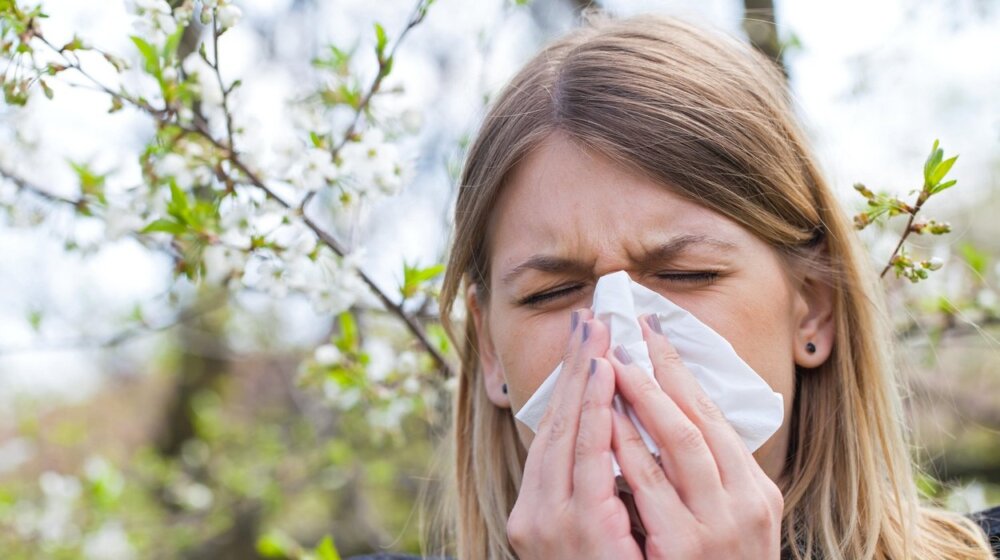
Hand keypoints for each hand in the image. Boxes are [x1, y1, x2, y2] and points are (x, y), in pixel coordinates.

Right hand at [507, 309, 642, 559]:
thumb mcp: (599, 530)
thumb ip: (600, 489)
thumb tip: (621, 439)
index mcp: (540, 510)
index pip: (556, 434)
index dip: (572, 385)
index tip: (588, 345)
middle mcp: (535, 514)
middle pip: (556, 425)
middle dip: (575, 370)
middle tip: (591, 320)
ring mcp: (551, 524)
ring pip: (568, 434)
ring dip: (586, 380)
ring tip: (601, 337)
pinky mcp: (577, 530)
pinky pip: (588, 461)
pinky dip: (595, 415)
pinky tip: (606, 380)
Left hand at [606, 313, 783, 558]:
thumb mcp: (729, 523)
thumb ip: (709, 479)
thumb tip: (674, 420)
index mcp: (756, 492)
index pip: (716, 416)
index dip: (682, 372)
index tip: (655, 334)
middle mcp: (746, 504)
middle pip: (700, 420)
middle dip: (661, 372)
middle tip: (629, 333)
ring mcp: (717, 528)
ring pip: (680, 444)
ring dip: (643, 400)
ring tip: (614, 362)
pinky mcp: (686, 550)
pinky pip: (650, 489)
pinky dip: (629, 450)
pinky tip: (606, 422)